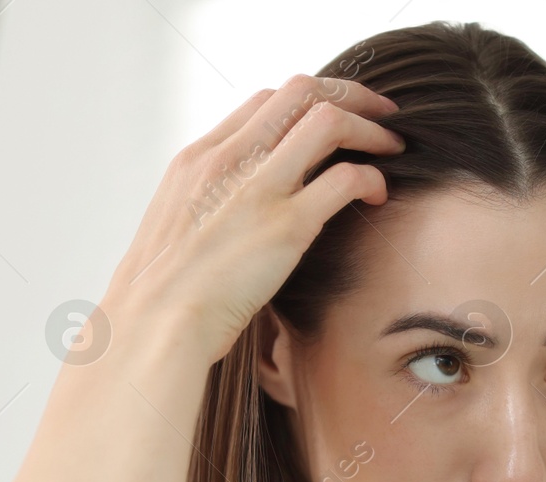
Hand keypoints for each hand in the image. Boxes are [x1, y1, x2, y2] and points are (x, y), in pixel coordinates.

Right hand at [95, 74, 405, 368]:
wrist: (154, 324)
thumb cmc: (167, 292)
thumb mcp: (181, 224)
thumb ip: (215, 201)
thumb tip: (244, 207)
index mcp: (200, 156)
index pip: (266, 99)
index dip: (313, 101)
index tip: (340, 116)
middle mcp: (229, 159)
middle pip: (302, 92)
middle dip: (352, 96)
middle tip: (382, 116)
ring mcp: (258, 188)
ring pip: (328, 121)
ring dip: (370, 130)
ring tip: (392, 148)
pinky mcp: (287, 226)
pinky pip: (347, 178)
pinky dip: (373, 179)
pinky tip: (378, 196)